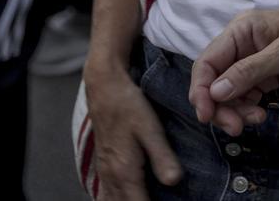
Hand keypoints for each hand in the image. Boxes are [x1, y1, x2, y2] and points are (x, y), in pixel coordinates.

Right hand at [83, 63, 182, 200]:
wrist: (104, 88)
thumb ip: (162, 156)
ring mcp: (104, 171)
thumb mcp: (151, 129)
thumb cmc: (129, 106)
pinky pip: (105, 193)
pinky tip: (126, 197)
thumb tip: (174, 182)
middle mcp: (111, 176)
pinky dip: (115, 200)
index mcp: (124, 171)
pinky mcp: (103, 165)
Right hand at [188, 7, 278, 135]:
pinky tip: (260, 115)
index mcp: (240, 30)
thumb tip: (216, 91)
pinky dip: (246, 109)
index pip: (207, 62)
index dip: (200, 90)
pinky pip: (243, 97)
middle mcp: (240, 45)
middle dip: (220, 106)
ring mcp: (249, 61)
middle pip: (213, 81)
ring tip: (255, 120)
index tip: (206, 115)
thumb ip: (250, 71)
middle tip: (235, 127)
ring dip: (234, 111)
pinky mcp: (261, 76)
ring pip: (226, 93)